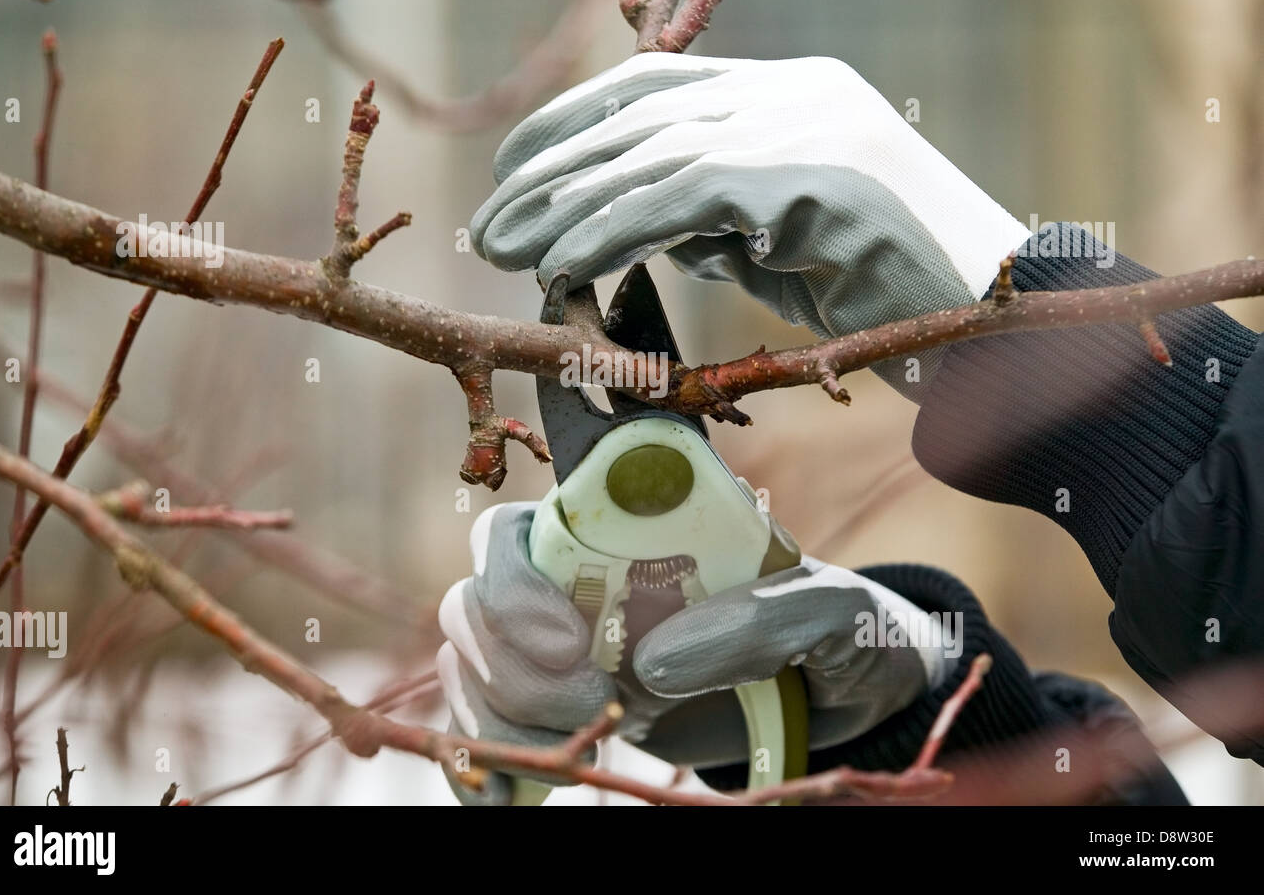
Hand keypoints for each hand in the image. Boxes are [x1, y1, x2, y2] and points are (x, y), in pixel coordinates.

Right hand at [437, 502, 953, 803]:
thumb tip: (657, 660)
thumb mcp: (830, 611)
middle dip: (514, 666)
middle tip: (595, 703)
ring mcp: (567, 655)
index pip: (516, 530)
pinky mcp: (571, 717)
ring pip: (473, 672)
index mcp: (625, 535)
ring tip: (586, 751)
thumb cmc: (839, 630)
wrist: (852, 700)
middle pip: (475, 605)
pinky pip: (490, 732)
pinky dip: (486, 766)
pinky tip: (510, 795)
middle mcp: (578, 587)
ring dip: (504, 717)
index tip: (571, 641)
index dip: (514, 581)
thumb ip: (759, 620)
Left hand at [470, 53, 1028, 395]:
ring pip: (650, 151)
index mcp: (790, 93)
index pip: (656, 85)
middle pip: (639, 113)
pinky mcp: (806, 178)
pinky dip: (610, 231)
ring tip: (501, 247)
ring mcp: (804, 128)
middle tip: (487, 221)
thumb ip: (716, 222)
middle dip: (550, 167)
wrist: (996, 322)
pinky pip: (680, 198)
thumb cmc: (892, 292)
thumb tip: (633, 229)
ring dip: (562, 204)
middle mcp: (792, 95)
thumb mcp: (786, 244)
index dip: (574, 123)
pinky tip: (560, 263)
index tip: (513, 170)